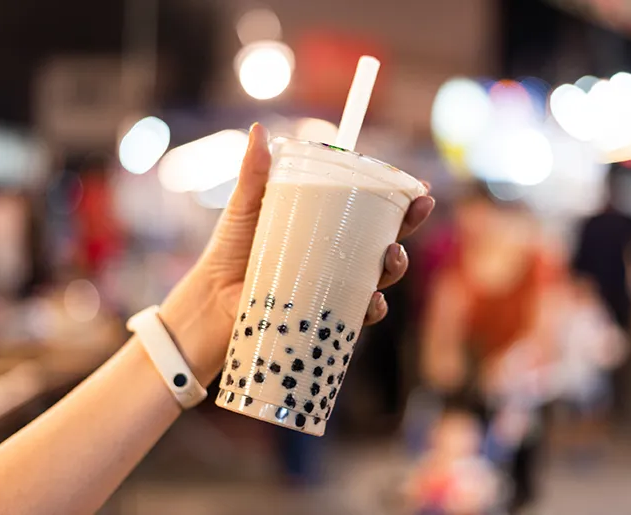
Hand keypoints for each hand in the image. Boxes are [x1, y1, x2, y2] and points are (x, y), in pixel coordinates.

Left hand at [160, 124, 434, 384]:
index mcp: (325, 228)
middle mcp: (336, 258)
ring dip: (396, 267)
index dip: (400, 202)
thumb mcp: (245, 206)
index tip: (419, 189)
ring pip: (378, 278)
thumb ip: (253, 172)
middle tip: (415, 212)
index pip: (370, 212)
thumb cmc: (230, 250)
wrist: (211, 298)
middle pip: (384, 243)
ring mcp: (333, 288)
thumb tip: (257, 130)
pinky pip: (357, 315)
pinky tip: (373, 301)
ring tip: (391, 256)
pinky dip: (371, 309)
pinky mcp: (323, 314)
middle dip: (408, 229)